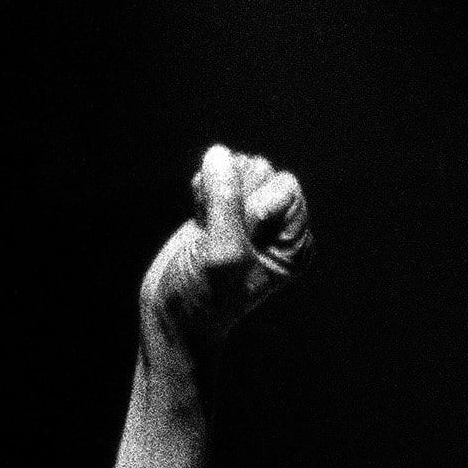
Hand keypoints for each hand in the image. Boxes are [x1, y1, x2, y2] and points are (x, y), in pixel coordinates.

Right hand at [140, 144, 308, 359]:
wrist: (173, 314)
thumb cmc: (205, 296)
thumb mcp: (221, 254)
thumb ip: (225, 202)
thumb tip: (219, 153)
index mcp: (294, 242)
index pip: (285, 187)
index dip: (255, 202)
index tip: (236, 235)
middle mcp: (278, 226)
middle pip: (262, 170)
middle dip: (233, 194)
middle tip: (217, 234)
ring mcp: (250, 215)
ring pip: (237, 166)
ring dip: (214, 191)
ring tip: (206, 227)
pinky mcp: (224, 207)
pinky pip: (216, 171)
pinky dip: (202, 188)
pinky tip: (198, 218)